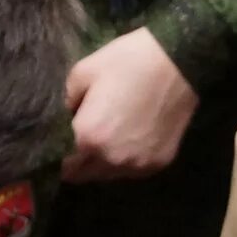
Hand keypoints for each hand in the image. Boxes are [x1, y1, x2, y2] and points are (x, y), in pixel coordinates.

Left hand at [62, 28, 198, 182]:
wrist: (179, 63)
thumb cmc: (128, 62)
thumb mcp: (83, 71)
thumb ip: (66, 101)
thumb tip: (66, 117)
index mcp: (87, 137)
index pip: (62, 164)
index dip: (57, 156)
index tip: (59, 145)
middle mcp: (110, 159)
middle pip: (82, 175)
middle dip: (77, 162)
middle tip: (80, 142)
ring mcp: (136, 165)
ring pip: (107, 175)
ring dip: (101, 163)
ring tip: (106, 140)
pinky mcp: (157, 164)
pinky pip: (132, 170)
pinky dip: (125, 161)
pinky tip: (129, 140)